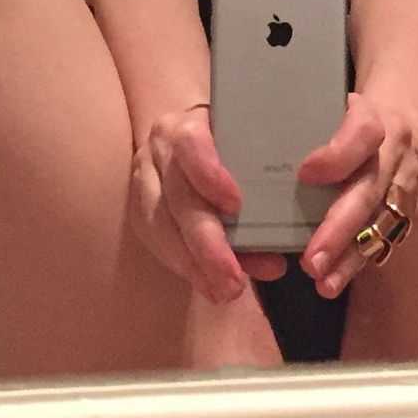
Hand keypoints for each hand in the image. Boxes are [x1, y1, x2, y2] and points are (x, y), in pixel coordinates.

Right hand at [130, 105, 287, 304]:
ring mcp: (144, 180)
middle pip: (178, 197)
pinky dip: (184, 266)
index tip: (236, 205)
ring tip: (222, 292)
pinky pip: (157, 242)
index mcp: (185, 124)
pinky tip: (206, 285)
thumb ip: (258, 182)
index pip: (191, 144)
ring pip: (161, 226)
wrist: (180, 133)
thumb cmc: (223, 138)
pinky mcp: (138, 209)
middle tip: (233, 280)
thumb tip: (278, 253)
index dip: (209, 174)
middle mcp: (158, 150)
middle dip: (206, 244)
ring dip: (193, 265)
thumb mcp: (241, 143)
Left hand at [296, 88, 417, 298]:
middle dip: (340, 229)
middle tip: (311, 261)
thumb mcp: (341, 95)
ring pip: (384, 223)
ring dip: (352, 257)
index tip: (305, 174)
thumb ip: (315, 121)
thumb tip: (264, 150)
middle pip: (371, 191)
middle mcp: (400, 150)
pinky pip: (393, 235)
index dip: (337, 156)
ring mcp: (414, 181)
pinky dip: (366, 258)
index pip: (363, 133)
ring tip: (324, 282)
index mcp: (380, 114)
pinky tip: (341, 276)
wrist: (416, 104)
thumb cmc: (364, 101)